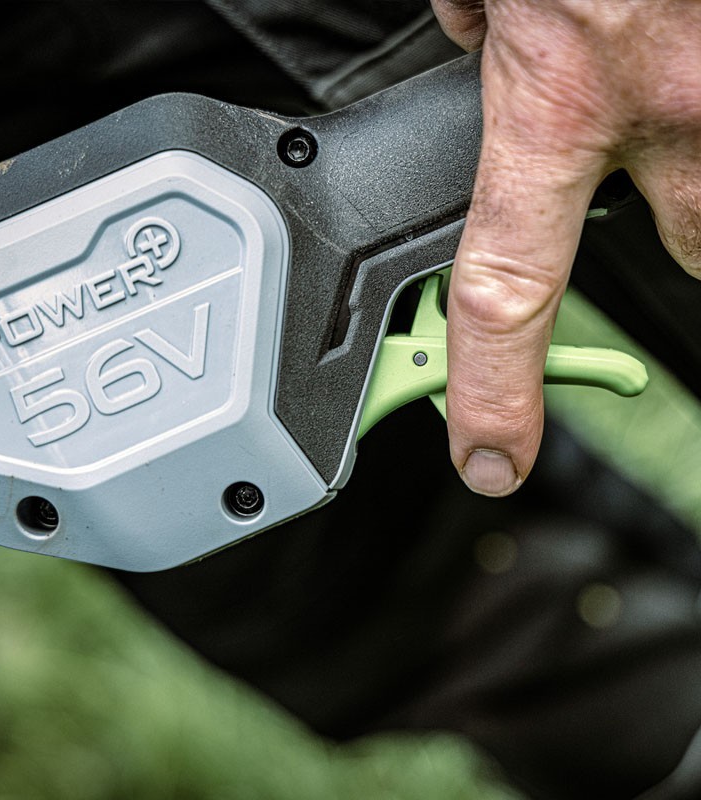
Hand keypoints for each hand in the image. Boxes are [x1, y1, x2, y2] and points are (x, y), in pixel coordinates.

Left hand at [429, 0, 700, 495]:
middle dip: (670, 219)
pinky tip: (683, 40)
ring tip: (681, 79)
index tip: (492, 459)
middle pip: (686, 244)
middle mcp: (676, 102)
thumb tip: (485, 33)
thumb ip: (490, 19)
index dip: (495, 391)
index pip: (504, 287)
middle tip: (652, 158)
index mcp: (559, 92)